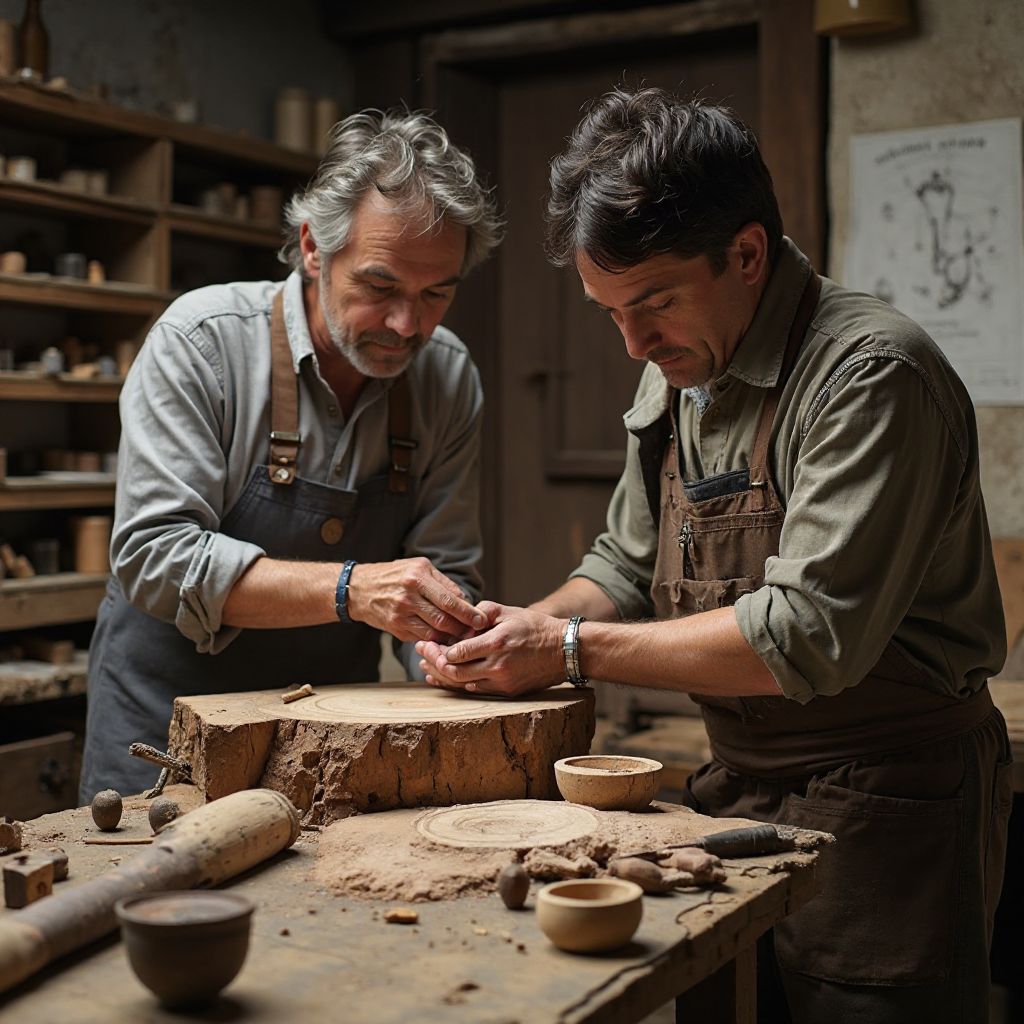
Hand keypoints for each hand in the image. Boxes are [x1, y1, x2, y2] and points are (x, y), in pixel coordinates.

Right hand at [346, 558, 485, 642]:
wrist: (359, 589)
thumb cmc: (394, 574)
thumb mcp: (419, 567)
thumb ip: (443, 582)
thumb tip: (465, 600)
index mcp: (417, 577)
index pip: (449, 600)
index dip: (468, 613)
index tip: (481, 620)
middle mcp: (408, 596)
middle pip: (443, 620)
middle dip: (463, 629)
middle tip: (476, 632)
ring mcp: (400, 614)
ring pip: (433, 633)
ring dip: (451, 638)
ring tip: (463, 637)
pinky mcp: (396, 628)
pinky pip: (421, 638)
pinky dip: (435, 641)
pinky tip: (444, 639)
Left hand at [415, 601, 565, 695]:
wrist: (563, 650)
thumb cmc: (535, 627)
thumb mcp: (508, 611)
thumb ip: (480, 613)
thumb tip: (459, 621)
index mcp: (496, 643)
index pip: (457, 652)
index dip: (437, 650)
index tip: (425, 643)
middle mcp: (498, 666)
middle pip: (455, 672)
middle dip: (434, 664)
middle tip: (421, 654)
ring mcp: (502, 682)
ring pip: (463, 685)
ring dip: (443, 677)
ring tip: (427, 669)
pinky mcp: (507, 692)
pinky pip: (476, 690)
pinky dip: (459, 684)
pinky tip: (448, 678)